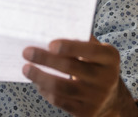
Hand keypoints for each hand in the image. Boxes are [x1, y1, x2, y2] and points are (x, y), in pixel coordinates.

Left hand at [22, 36, 137, 116]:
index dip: (70, 47)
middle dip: (46, 59)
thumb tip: (50, 29)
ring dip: (40, 77)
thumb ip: (80, 40)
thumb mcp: (96, 51)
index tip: (50, 44)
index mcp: (109, 57)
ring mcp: (97, 97)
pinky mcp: (86, 112)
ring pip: (63, 87)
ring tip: (26, 68)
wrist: (111, 99)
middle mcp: (106, 78)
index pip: (90, 50)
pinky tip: (37, 83)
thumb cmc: (95, 65)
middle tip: (26, 52)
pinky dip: (46, 91)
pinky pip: (61, 101)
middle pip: (71, 68)